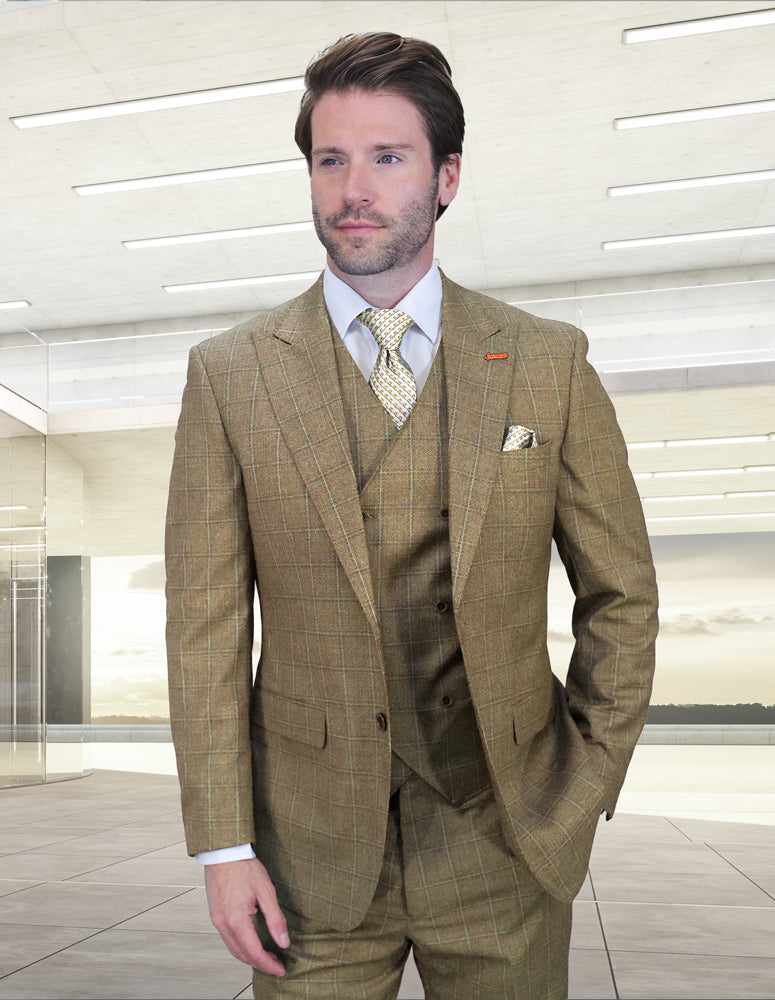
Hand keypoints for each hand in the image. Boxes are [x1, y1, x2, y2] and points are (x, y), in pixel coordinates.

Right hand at [204, 857, 289, 975]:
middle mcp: (224, 925)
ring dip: (250, 957)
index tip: (281, 969)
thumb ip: (275, 919)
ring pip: (233, 949)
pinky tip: (251, 943)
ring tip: (266, 956)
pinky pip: (228, 939)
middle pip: (243, 955)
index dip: (269, 964)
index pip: (254, 952)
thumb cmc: (244, 867)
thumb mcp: (266, 891)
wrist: (223, 852)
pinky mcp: (215, 916)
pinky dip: (240, 947)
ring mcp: (217, 921)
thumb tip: (284, 941)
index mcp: (237, 921)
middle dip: (260, 963)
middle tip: (276, 964)